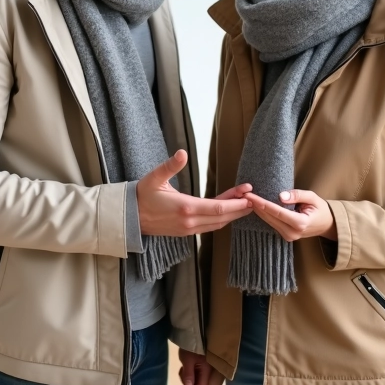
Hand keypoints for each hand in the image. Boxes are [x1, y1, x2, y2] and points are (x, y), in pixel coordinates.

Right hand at [137, 150, 252, 236]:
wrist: (130, 218)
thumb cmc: (142, 196)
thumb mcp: (154, 178)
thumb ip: (169, 166)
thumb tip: (182, 153)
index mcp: (185, 208)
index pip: (218, 208)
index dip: (235, 203)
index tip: (248, 195)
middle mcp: (189, 222)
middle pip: (222, 218)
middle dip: (239, 209)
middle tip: (254, 199)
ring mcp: (188, 229)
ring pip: (217, 224)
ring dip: (232, 215)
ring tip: (245, 204)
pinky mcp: (186, 231)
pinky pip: (209, 226)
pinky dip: (221, 219)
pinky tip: (228, 211)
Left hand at [243, 188, 337, 242]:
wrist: (326, 224)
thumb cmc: (320, 209)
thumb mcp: (312, 197)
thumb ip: (297, 195)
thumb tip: (280, 196)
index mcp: (300, 223)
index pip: (277, 212)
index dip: (262, 203)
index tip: (250, 195)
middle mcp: (292, 233)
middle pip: (269, 218)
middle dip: (256, 205)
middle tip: (242, 193)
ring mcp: (288, 236)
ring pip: (268, 221)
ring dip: (257, 210)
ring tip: (246, 198)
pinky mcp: (285, 236)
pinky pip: (271, 224)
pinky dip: (264, 214)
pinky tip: (255, 205)